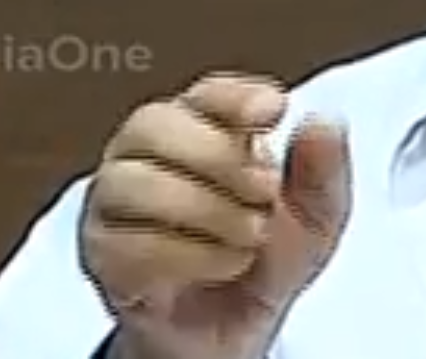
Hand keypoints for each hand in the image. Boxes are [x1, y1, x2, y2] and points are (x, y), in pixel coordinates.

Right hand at [80, 73, 352, 358]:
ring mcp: (116, 203)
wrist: (238, 332)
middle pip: (153, 124)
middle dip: (218, 156)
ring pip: (131, 182)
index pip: (205, 92)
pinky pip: (125, 244)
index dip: (236, 98)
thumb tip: (322, 121)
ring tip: (250, 235)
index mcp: (201, 126)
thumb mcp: (317, 216)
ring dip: (204, 209)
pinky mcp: (102, 255)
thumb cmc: (268, 258)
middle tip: (265, 192)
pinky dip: (187, 255)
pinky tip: (224, 264)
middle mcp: (147, 154)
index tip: (274, 111)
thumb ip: (323, 170)